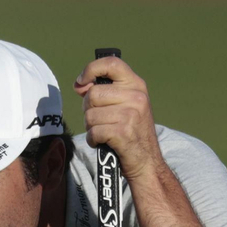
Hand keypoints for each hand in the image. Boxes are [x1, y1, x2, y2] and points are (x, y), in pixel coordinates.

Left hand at [74, 55, 165, 183]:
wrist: (147, 162)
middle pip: (93, 95)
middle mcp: (136, 97)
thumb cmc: (132, 132)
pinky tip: (103, 142)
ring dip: (91, 127)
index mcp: (136, 85)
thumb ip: (106, 91)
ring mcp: (131, 114)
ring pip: (90, 115)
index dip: (91, 69)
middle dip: (88, 110)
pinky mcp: (123, 132)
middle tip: (100, 120)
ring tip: (104, 132)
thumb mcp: (127, 104)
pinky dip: (93, 140)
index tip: (81, 82)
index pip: (111, 64)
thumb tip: (80, 85)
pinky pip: (93, 132)